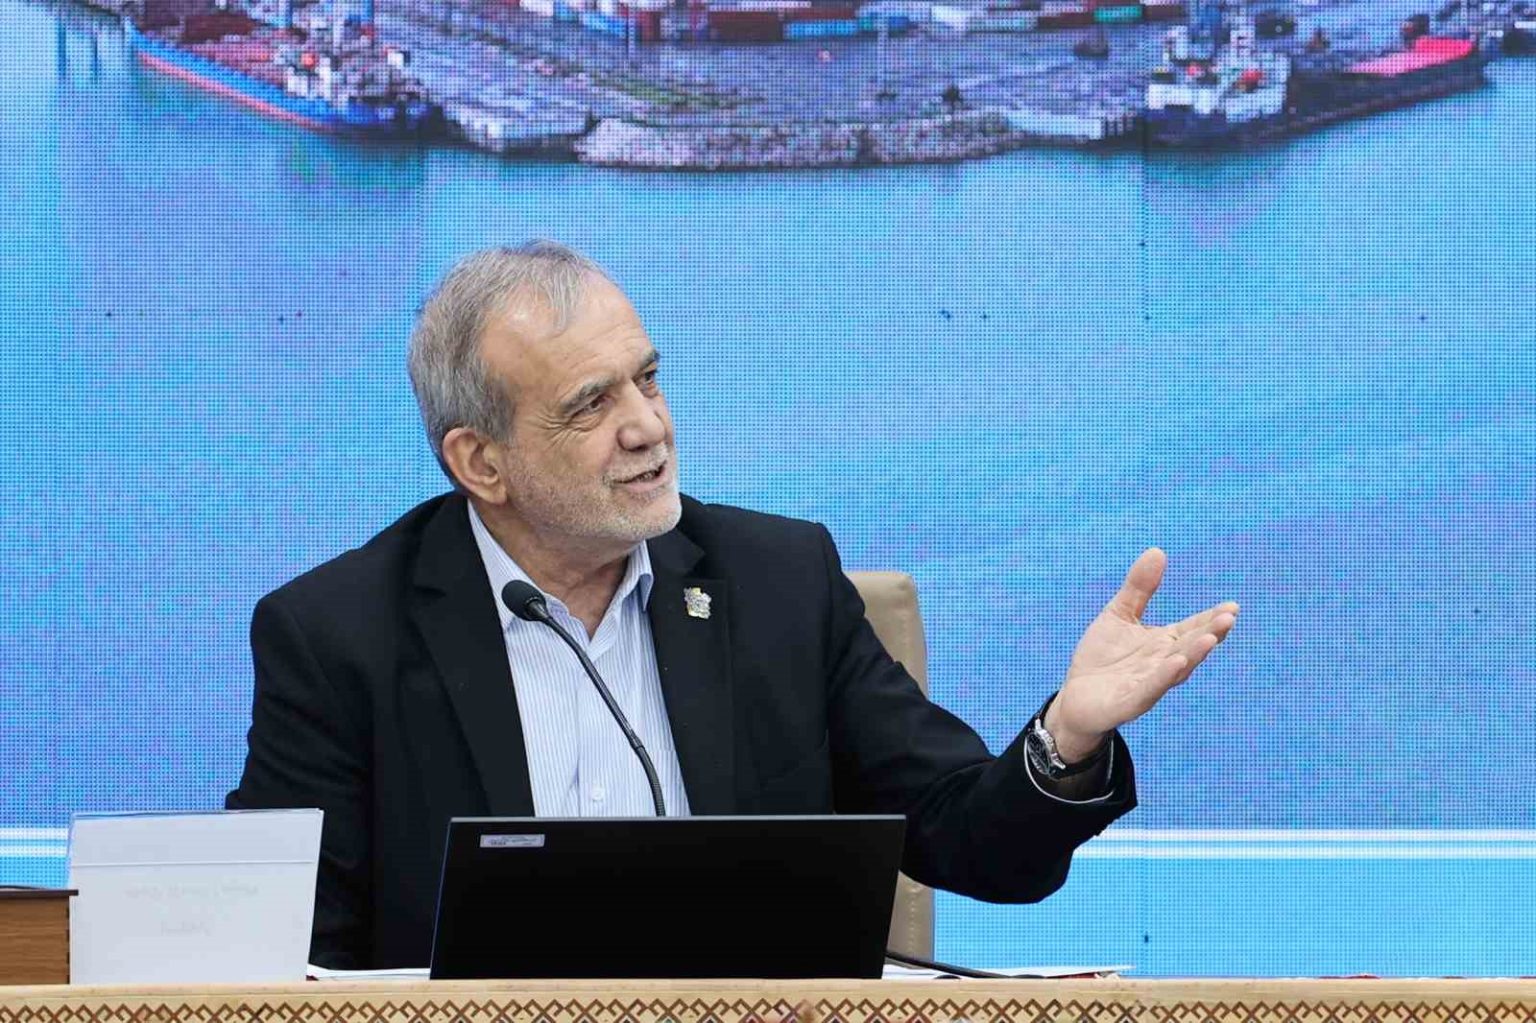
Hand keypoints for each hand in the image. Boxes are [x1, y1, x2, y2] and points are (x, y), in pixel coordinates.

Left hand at [1043, 548, 1237, 761]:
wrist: (1076, 697)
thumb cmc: (1102, 657)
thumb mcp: (1119, 615)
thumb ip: (1139, 588)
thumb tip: (1158, 550)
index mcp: (1164, 643)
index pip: (1193, 628)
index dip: (1211, 618)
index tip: (1232, 607)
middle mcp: (1163, 664)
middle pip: (1190, 646)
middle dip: (1210, 632)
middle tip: (1229, 617)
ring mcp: (1149, 685)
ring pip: (1176, 668)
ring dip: (1194, 654)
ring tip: (1211, 638)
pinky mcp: (1130, 702)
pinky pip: (1150, 688)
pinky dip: (1163, 677)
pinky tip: (1176, 662)